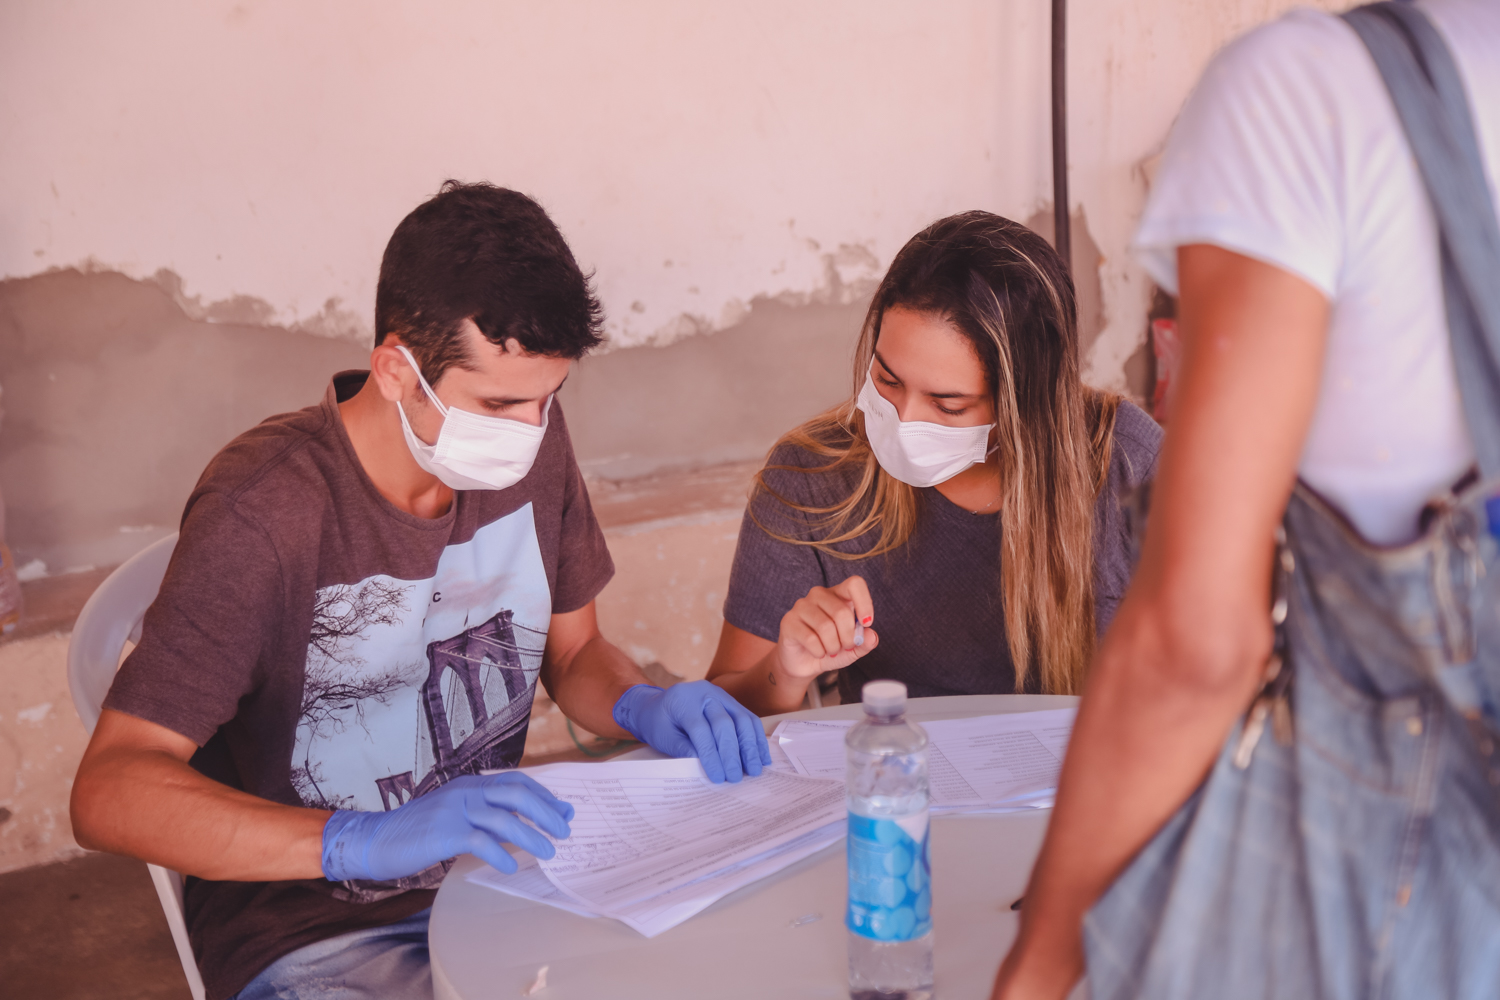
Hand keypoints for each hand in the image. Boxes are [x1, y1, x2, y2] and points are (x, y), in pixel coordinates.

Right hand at [321, 772, 574, 881]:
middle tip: (565, 831)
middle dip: (546, 812)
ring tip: (549, 851)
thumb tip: (527, 821)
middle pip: (517, 794)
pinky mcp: (444, 833)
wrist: (377, 839)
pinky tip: (512, 867)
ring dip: (532, 836)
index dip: (544, 796)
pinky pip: (481, 842)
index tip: (565, 811)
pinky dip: (501, 855)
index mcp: (470, 784)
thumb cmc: (419, 831)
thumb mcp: (457, 814)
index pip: (517, 782)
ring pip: (504, 818)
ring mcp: (455, 810)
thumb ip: (488, 815)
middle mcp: (466, 791)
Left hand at [612, 680, 772, 782]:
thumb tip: (709, 767)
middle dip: (732, 753)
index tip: (718, 777)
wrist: (658, 705)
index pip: (700, 729)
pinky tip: (761, 757)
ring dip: (750, 747)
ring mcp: (721, 695)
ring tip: (754, 770)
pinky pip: (749, 719)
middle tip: (736, 777)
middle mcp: (705, 692)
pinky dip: (757, 739)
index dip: (710, 754)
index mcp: (683, 699)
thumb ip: (684, 749)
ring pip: (742, 719)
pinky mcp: (732, 702)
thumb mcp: (663, 737)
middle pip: (724, 723)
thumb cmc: (658, 722)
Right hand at [776, 576, 880, 680]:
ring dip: (833, 646)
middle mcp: (818, 595)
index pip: (854, 584)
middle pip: (841, 612)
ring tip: (831, 651)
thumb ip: (865, 643)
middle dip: (848, 637)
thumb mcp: (852, 649)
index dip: (864, 602)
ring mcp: (801, 606)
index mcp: (838, 595)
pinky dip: (819, 651)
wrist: (804, 664)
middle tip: (845, 647)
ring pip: (825, 626)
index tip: (867, 623)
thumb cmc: (829, 650)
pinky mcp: (788, 621)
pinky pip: (810, 638)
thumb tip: (872, 636)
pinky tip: (818, 653)